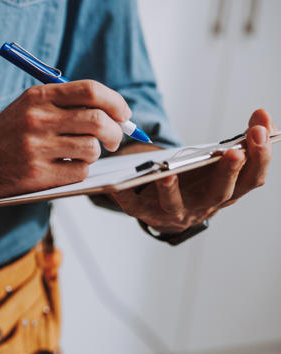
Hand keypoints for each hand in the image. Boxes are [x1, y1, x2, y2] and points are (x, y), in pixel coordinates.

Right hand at [0, 80, 130, 197]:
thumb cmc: (6, 133)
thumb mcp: (29, 107)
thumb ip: (66, 105)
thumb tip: (115, 114)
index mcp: (38, 97)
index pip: (91, 91)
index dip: (116, 103)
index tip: (124, 114)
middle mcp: (38, 119)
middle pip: (99, 120)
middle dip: (116, 132)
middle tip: (114, 139)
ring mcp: (36, 148)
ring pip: (92, 149)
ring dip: (94, 154)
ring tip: (80, 154)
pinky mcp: (36, 174)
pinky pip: (79, 171)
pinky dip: (79, 170)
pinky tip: (64, 167)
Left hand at [112, 109, 275, 232]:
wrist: (164, 209)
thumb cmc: (196, 180)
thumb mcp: (220, 161)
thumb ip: (242, 140)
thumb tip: (263, 115)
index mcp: (227, 191)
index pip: (252, 179)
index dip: (260, 157)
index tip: (261, 131)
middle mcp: (204, 205)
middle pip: (220, 192)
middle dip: (229, 172)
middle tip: (234, 152)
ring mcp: (174, 211)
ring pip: (174, 204)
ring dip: (171, 189)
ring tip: (167, 173)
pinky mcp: (144, 212)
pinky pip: (132, 205)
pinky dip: (123, 195)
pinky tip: (115, 183)